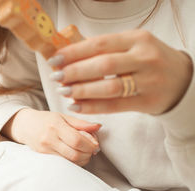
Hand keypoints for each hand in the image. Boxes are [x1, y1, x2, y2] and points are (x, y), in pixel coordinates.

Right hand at [2, 108, 100, 165]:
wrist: (25, 126)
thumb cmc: (46, 120)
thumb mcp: (63, 116)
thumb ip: (81, 123)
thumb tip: (98, 127)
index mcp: (55, 125)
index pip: (77, 140)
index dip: (90, 144)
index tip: (96, 144)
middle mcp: (49, 139)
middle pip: (75, 154)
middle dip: (88, 154)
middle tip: (92, 149)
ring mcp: (45, 150)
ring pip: (70, 161)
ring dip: (83, 159)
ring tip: (84, 152)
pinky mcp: (44, 157)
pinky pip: (64, 163)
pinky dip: (74, 161)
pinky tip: (75, 154)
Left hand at [48, 29, 192, 114]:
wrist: (182, 80)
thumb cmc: (148, 61)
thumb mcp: (132, 47)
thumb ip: (105, 50)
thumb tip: (67, 57)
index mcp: (137, 39)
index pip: (99, 44)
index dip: (73, 53)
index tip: (54, 60)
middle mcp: (144, 57)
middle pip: (102, 65)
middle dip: (74, 72)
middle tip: (56, 78)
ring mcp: (148, 80)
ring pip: (109, 87)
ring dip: (82, 91)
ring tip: (64, 92)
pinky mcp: (147, 101)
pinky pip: (115, 106)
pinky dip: (92, 107)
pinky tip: (76, 106)